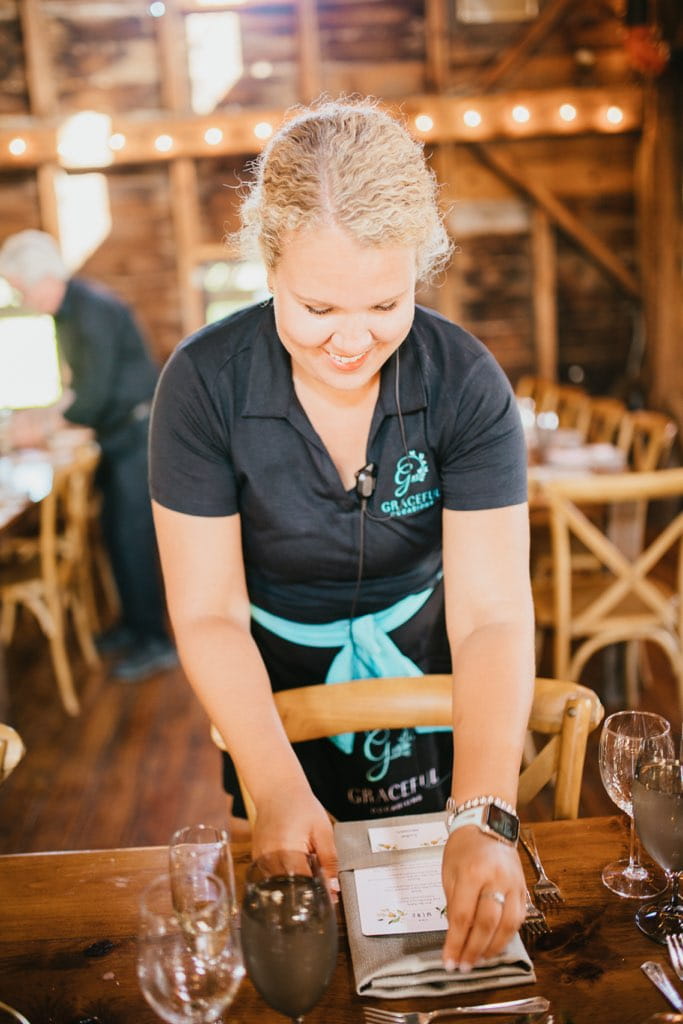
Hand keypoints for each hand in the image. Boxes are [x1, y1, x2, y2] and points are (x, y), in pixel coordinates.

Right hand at [251, 784, 338, 898]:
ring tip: (306, 867)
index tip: (330, 898)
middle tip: (321, 883)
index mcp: (287, 852)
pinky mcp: (257, 858)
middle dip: (307, 891)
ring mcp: (261, 860)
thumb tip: (333, 887)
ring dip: (294, 884)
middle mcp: (270, 859)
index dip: (318, 894)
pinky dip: (284, 876)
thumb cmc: (301, 806)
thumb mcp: (322, 831)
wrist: (277, 790)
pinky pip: (271, 877)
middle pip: (289, 891)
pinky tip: (294, 863)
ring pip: (279, 887)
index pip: (303, 887)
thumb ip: (329, 860)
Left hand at [441, 826, 525, 971]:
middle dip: (473, 950)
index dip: (455, 942)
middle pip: (486, 924)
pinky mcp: (523, 888)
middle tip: (463, 966)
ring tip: (479, 961)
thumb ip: (453, 903)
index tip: (448, 961)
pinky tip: (495, 945)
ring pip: (507, 925)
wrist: (488, 823)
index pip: (463, 916)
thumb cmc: (463, 848)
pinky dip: (507, 936)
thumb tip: (455, 936)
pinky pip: (518, 918)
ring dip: (492, 948)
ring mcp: (513, 883)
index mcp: (472, 872)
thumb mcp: (449, 872)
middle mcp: (496, 878)